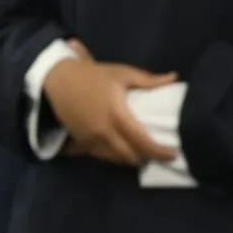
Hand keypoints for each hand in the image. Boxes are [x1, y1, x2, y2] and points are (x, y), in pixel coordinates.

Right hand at [43, 44, 177, 166]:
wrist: (58, 79)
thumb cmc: (92, 75)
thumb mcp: (121, 73)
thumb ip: (148, 80)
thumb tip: (173, 78)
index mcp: (117, 115)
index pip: (143, 142)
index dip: (160, 152)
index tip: (174, 153)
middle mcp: (105, 132)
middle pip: (131, 156)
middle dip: (146, 157)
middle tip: (157, 152)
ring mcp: (91, 140)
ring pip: (116, 160)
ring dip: (130, 157)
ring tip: (140, 151)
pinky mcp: (81, 142)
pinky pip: (102, 156)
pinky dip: (114, 155)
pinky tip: (119, 148)